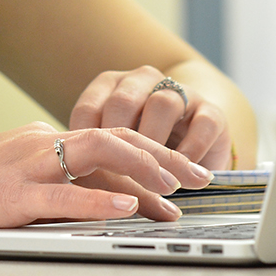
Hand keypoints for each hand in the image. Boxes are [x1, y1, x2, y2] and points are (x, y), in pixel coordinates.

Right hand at [0, 122, 211, 246]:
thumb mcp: (8, 180)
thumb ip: (51, 183)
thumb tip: (101, 200)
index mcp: (38, 139)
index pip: (109, 137)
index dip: (153, 153)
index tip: (185, 174)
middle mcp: (36, 144)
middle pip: (114, 139)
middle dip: (164, 158)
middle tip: (200, 181)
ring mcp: (22, 167)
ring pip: (96, 157)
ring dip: (143, 172)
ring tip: (175, 192)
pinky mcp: (6, 197)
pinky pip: (61, 196)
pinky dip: (97, 202)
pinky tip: (126, 210)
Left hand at [69, 65, 232, 169]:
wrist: (191, 137)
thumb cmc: (139, 148)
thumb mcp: (112, 151)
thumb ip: (92, 162)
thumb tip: (65, 194)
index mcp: (110, 86)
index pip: (89, 108)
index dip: (83, 144)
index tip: (80, 174)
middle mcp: (142, 81)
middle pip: (123, 102)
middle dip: (118, 142)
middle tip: (114, 178)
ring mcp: (178, 92)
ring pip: (161, 105)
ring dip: (155, 144)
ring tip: (152, 179)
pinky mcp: (210, 111)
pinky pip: (202, 124)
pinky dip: (191, 151)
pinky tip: (183, 176)